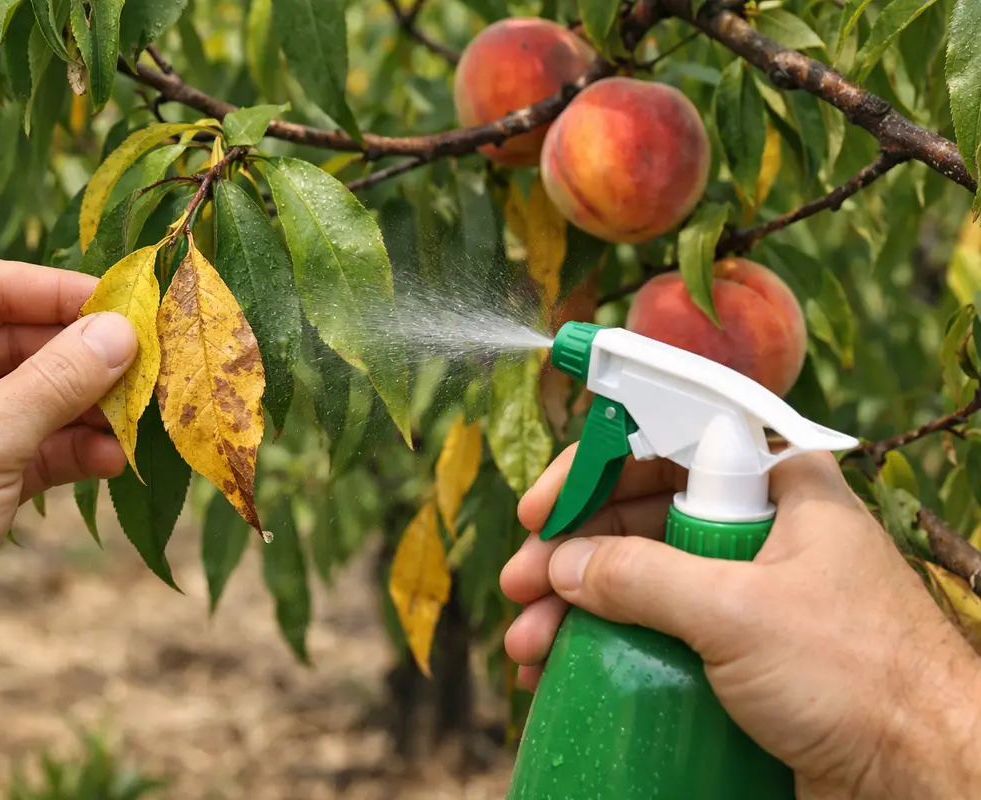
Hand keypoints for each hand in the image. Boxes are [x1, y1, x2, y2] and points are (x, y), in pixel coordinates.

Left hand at [0, 260, 135, 674]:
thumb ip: (56, 381)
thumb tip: (122, 331)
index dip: (62, 293)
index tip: (129, 305)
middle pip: (23, 341)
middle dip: (86, 356)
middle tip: (152, 363)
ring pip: (40, 395)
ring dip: (91, 407)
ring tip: (141, 417)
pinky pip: (41, 444)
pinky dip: (78, 450)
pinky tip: (114, 461)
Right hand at [501, 446, 980, 798]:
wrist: (927, 779)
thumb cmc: (862, 679)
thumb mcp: (740, 614)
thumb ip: (644, 578)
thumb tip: (563, 564)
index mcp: (778, 487)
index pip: (667, 445)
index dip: (594, 468)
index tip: (542, 508)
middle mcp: (758, 531)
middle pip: (639, 516)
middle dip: (571, 554)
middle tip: (521, 588)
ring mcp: (745, 594)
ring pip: (639, 579)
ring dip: (574, 607)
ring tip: (528, 648)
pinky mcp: (736, 652)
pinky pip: (654, 631)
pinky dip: (602, 645)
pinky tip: (559, 671)